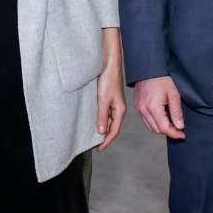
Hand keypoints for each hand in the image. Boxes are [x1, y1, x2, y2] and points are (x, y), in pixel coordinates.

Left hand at [95, 29, 126, 150]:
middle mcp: (118, 108)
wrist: (109, 63)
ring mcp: (113, 103)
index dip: (106, 141)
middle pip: (112, 127)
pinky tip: (94, 120)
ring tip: (92, 136)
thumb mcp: (103, 99)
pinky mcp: (108, 97)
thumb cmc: (108, 79)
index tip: (98, 149)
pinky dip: (100, 119)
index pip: (114, 131)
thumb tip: (102, 132)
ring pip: (108, 120)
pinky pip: (105, 112)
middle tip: (93, 146)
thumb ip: (102, 116)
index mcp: (120, 110)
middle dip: (104, 137)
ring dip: (102, 128)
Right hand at [134, 76, 185, 139]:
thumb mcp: (174, 94)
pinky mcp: (138, 107)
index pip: (164, 128)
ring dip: (162, 128)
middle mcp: (144, 110)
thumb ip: (177, 112)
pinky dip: (155, 123)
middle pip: (157, 130)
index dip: (175, 134)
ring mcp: (139, 109)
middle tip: (179, 128)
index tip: (183, 135)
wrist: (148, 69)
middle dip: (169, 131)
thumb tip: (179, 126)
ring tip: (171, 123)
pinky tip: (162, 117)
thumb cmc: (161, 79)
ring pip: (151, 127)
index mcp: (153, 108)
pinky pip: (146, 121)